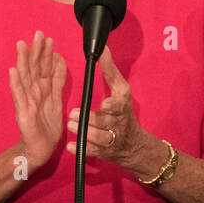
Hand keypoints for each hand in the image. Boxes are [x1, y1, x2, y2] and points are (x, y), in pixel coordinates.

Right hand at [9, 31, 67, 167]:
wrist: (40, 148)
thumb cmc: (47, 125)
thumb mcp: (56, 99)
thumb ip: (57, 80)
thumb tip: (59, 59)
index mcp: (42, 88)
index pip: (44, 67)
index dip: (46, 53)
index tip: (48, 38)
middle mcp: (33, 91)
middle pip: (34, 68)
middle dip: (36, 51)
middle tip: (38, 34)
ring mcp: (26, 100)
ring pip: (25, 77)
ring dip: (23, 60)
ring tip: (22, 45)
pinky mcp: (22, 112)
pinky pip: (19, 95)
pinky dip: (15, 83)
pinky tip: (12, 71)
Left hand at [66, 45, 164, 176]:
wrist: (133, 145)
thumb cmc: (123, 112)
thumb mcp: (121, 90)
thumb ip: (110, 71)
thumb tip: (103, 50)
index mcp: (122, 108)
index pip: (119, 107)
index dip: (112, 107)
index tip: (104, 104)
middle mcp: (118, 124)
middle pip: (106, 123)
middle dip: (91, 119)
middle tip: (74, 114)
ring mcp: (111, 140)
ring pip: (99, 139)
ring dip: (84, 133)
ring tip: (71, 125)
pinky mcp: (104, 152)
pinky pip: (92, 153)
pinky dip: (81, 149)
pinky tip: (70, 145)